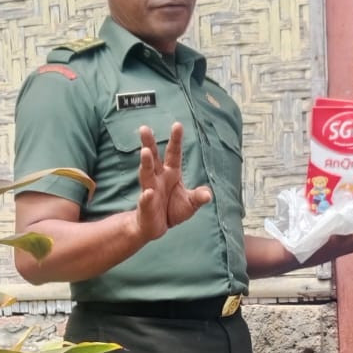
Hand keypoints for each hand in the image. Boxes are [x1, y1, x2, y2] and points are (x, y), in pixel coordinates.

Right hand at [133, 123, 212, 242]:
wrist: (156, 227)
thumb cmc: (172, 210)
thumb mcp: (190, 204)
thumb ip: (198, 197)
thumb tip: (208, 194)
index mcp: (171, 173)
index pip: (173, 153)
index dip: (176, 140)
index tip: (177, 125)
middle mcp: (158, 178)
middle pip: (153, 157)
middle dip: (149, 143)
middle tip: (144, 129)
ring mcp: (150, 190)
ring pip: (146, 174)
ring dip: (146, 163)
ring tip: (145, 152)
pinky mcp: (145, 206)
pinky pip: (146, 200)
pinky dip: (147, 197)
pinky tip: (148, 193)